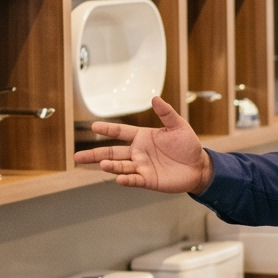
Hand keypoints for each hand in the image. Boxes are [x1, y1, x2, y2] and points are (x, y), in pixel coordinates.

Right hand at [73, 97, 213, 192]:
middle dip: (95, 154)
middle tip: (77, 156)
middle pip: (112, 152)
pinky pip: (134, 179)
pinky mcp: (148, 180)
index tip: (93, 126)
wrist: (199, 167)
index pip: (120, 132)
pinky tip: (118, 178)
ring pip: (120, 166)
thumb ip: (166, 113)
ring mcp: (141, 166)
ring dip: (110, 165)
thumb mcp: (179, 126)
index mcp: (143, 137)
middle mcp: (138, 152)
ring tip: (101, 164)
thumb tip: (155, 98)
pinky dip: (126, 179)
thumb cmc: (189, 146)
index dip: (108, 129)